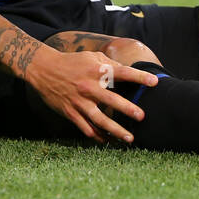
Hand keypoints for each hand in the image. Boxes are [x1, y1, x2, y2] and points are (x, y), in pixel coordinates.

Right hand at [25, 46, 158, 144]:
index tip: (154, 82)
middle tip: (142, 117)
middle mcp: (89, 87)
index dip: (139, 77)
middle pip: (112, 100)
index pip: (122, 73)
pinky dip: (97, 136)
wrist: (44, 69)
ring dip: (115, 131)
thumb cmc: (73, 62)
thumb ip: (111, 64)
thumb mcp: (93, 57)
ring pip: (99, 120)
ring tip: (129, 138)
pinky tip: (108, 141)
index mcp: (97, 70)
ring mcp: (79, 101)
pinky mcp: (70, 112)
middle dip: (128, 109)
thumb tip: (129, 72)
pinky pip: (85, 128)